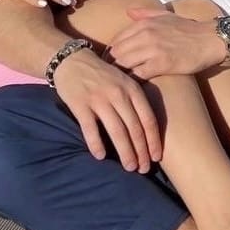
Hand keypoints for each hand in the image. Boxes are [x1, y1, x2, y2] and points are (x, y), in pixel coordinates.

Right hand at [54, 49, 161, 172]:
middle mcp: (118, 94)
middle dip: (141, 152)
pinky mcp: (80, 104)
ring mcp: (99, 99)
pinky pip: (90, 129)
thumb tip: (147, 132)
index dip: (153, 141)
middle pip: (134, 128)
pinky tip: (100, 157)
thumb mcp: (124, 81)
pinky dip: (96, 144)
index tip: (156, 157)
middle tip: (142, 169)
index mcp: (132, 89)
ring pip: (116, 131)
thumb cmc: (102, 75)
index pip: (148, 119)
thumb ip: (135, 101)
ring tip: (129, 167)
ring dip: (125, 152)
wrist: (73, 60)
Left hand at [107, 7, 225, 78]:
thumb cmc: (189, 29)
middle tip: (112, 79)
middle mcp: (145, 34)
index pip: (115, 40)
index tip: (111, 65)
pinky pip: (138, 74)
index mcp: (143, 23)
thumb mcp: (166, 16)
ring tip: (120, 85)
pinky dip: (133, 81)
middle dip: (111, 67)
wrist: (211, 40)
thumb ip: (145, 13)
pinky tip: (134, 87)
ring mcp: (152, 49)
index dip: (110, 55)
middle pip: (115, 53)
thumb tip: (128, 11)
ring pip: (124, 64)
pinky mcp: (161, 64)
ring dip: (120, 75)